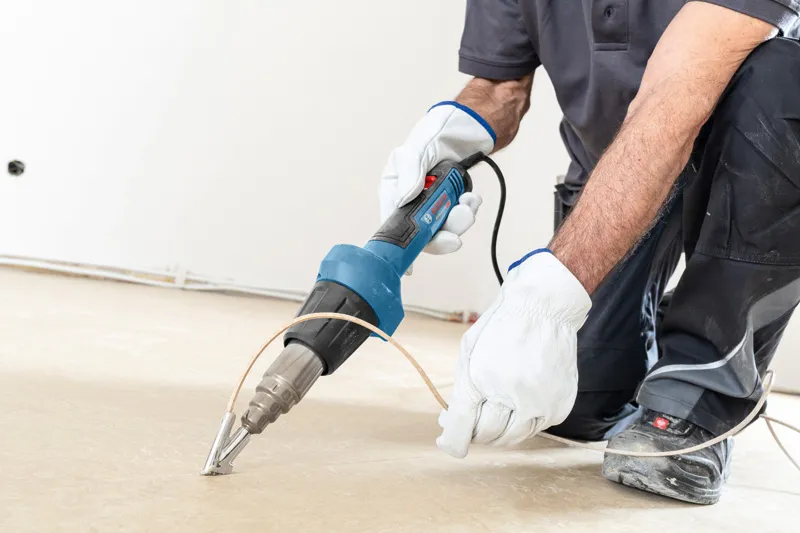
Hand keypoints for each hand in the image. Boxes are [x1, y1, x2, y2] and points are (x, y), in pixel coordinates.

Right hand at [379, 102, 494, 257]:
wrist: (473, 125)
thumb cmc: (439, 130)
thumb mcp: (420, 147)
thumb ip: (410, 170)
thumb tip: (404, 199)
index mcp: (395, 188)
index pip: (392, 223)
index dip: (399, 245)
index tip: (409, 265)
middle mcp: (412, 200)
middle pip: (420, 233)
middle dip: (440, 236)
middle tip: (455, 237)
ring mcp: (433, 203)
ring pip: (444, 228)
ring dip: (459, 221)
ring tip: (467, 203)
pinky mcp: (452, 202)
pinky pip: (459, 218)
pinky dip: (467, 211)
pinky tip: (470, 198)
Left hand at [436, 250, 591, 457]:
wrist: (544, 309)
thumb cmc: (502, 327)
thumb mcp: (469, 354)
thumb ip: (461, 394)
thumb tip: (450, 424)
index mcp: (489, 381)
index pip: (467, 428)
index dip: (454, 439)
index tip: (449, 440)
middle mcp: (519, 398)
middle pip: (490, 436)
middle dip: (477, 430)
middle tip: (474, 416)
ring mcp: (544, 404)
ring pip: (515, 437)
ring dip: (501, 428)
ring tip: (496, 407)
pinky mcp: (561, 406)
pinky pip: (537, 427)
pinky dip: (524, 420)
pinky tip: (520, 399)